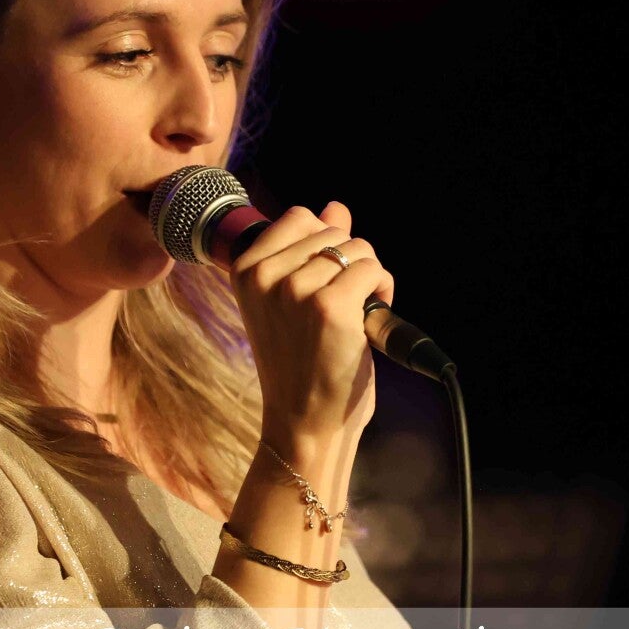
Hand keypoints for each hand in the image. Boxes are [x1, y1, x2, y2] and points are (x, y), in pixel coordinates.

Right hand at [229, 200, 395, 444]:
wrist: (303, 421)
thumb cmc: (299, 362)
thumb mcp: (291, 300)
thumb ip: (310, 249)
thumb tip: (335, 207)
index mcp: (245, 269)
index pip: (299, 217)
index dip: (324, 243)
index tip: (324, 279)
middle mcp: (265, 275)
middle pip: (333, 230)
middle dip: (349, 261)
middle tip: (342, 303)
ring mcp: (296, 290)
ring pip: (357, 248)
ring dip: (369, 277)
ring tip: (356, 313)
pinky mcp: (331, 307)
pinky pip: (373, 270)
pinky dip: (383, 290)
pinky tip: (369, 318)